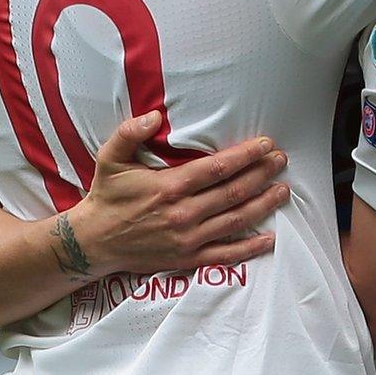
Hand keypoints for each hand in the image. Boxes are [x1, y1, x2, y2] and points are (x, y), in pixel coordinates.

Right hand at [61, 112, 290, 277]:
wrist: (92, 242)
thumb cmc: (107, 196)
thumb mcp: (110, 159)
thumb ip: (130, 133)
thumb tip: (154, 115)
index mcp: (169, 187)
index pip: (218, 168)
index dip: (246, 156)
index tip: (266, 145)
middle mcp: (183, 214)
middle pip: (234, 192)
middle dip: (262, 174)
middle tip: (281, 161)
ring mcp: (187, 239)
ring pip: (236, 220)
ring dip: (263, 205)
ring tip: (283, 190)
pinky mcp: (187, 259)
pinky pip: (225, 255)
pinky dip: (249, 248)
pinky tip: (269, 238)